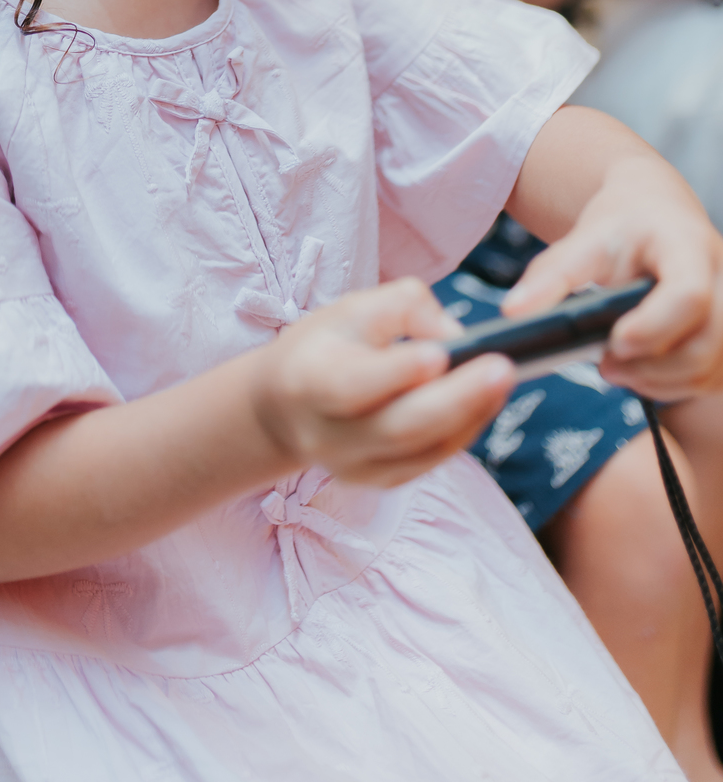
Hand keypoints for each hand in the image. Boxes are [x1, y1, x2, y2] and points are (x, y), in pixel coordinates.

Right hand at [249, 277, 514, 488]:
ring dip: (469, 415)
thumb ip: (402, 308)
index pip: (353, 384)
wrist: (284, 407)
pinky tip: (486, 402)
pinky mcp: (379, 481)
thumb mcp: (349, 308)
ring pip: (420, 450)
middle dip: (456, 399)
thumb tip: (454, 336)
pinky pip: (428, 461)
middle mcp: (328, 435)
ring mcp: (354, 467)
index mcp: (308, 381)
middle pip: (398, 427)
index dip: (397, 372)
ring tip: (504, 380)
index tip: (442, 353)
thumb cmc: (324, 345)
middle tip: (503, 367)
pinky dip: (462, 432)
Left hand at [503, 156, 722, 398]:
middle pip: (706, 344)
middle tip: (604, 364)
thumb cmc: (621, 225)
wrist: (653, 212)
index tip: (614, 341)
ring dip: (659, 380)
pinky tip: (638, 370)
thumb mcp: (584, 238)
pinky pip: (709, 377)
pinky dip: (671, 383)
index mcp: (687, 246)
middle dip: (652, 366)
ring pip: (709, 368)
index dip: (653, 326)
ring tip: (615, 367)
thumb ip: (552, 274)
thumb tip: (514, 312)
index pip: (688, 294)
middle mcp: (721, 279)